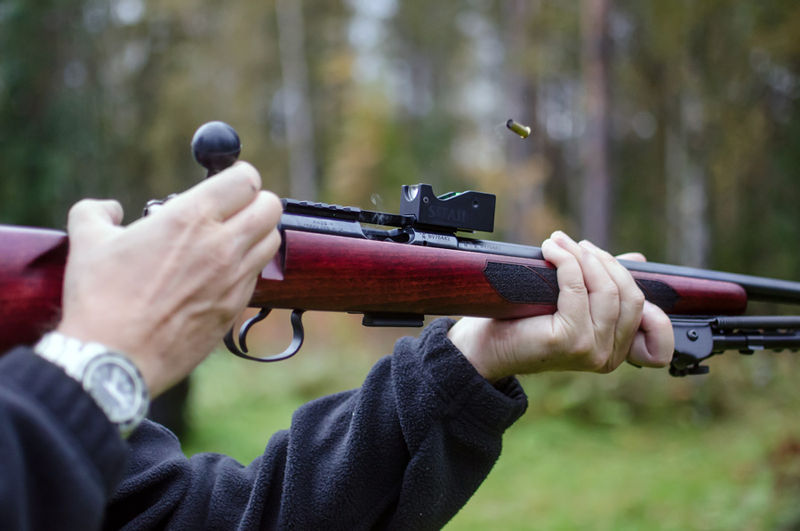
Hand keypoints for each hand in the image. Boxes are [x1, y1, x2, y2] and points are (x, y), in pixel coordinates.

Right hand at [56, 162, 281, 396]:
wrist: (114, 358)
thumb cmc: (100, 299)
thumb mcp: (88, 241)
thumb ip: (97, 212)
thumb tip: (110, 209)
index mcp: (190, 217)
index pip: (244, 179)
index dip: (239, 174)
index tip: (229, 180)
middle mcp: (222, 245)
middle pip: (271, 206)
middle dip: (256, 201)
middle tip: (235, 207)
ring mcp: (234, 278)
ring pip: (271, 241)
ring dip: (257, 233)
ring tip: (232, 238)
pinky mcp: (235, 307)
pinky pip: (257, 276)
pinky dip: (247, 267)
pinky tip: (221, 272)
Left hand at [448, 231, 673, 381]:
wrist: (488, 345)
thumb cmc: (527, 322)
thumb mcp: (574, 301)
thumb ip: (605, 286)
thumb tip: (636, 260)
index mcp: (618, 351)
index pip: (657, 322)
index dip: (641, 288)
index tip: (615, 262)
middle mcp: (609, 356)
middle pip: (630, 296)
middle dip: (604, 262)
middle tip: (578, 245)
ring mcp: (591, 351)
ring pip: (606, 290)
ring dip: (582, 257)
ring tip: (560, 243)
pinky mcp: (569, 340)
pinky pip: (576, 289)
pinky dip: (565, 262)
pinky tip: (551, 250)